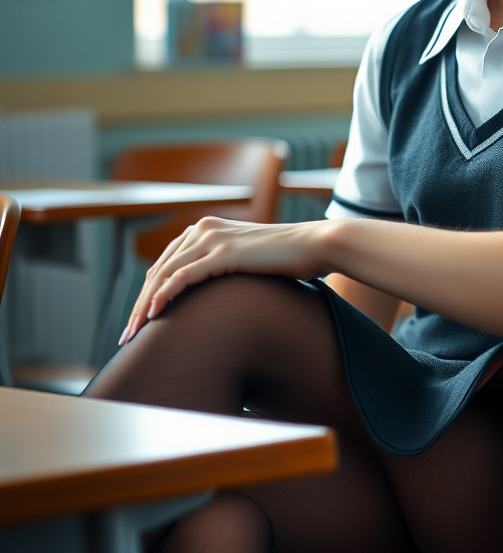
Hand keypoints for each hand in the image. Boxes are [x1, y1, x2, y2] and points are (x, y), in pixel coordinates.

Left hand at [120, 217, 334, 344]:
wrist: (314, 244)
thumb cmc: (287, 257)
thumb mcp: (247, 259)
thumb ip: (224, 266)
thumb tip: (213, 295)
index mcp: (206, 227)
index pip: (164, 264)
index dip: (146, 294)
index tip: (138, 322)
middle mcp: (203, 228)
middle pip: (157, 270)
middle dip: (138, 305)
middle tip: (127, 336)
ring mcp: (212, 238)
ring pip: (163, 275)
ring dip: (144, 307)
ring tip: (133, 334)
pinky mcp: (223, 253)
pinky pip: (182, 277)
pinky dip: (163, 296)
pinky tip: (154, 316)